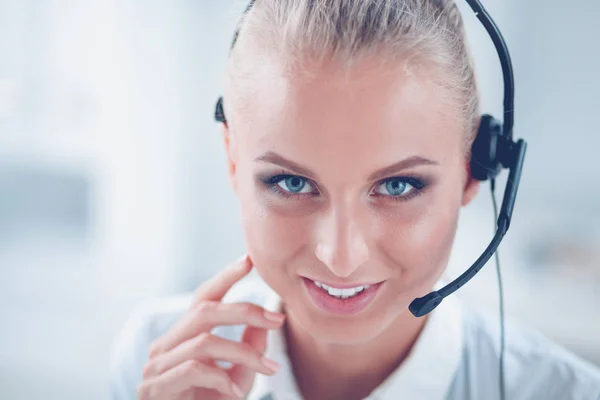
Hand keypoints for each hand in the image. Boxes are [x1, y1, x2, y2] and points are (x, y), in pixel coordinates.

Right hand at [137, 255, 285, 399]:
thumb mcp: (238, 376)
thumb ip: (248, 349)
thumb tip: (267, 323)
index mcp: (183, 336)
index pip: (202, 297)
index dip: (224, 277)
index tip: (249, 260)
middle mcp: (165, 345)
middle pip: (203, 310)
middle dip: (245, 310)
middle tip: (278, 320)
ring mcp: (156, 367)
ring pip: (205, 341)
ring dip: (244, 353)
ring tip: (270, 370)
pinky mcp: (156, 389)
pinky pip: (194, 369)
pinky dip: (221, 378)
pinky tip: (234, 393)